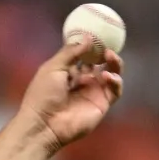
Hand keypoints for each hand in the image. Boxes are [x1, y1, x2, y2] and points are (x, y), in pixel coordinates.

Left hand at [19, 37, 123, 153]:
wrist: (44, 125)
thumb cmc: (42, 96)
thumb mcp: (53, 67)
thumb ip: (71, 52)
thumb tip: (88, 37)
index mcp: (68, 73)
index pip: (85, 56)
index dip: (92, 46)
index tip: (98, 35)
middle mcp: (82, 82)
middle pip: (101, 64)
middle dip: (106, 53)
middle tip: (106, 45)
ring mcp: (93, 93)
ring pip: (112, 75)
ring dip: (114, 64)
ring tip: (109, 57)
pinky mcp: (101, 105)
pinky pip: (115, 90)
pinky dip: (116, 81)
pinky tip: (107, 77)